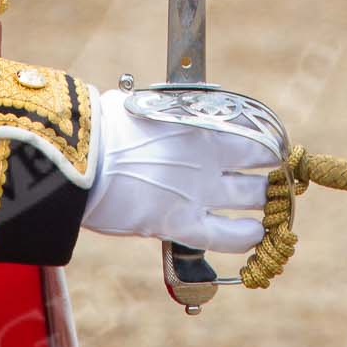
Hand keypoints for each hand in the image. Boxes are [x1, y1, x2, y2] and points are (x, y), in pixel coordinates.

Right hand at [81, 88, 280, 251]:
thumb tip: (169, 116)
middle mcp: (207, 157)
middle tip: (270, 184)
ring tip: (268, 212)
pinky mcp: (180, 223)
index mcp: (200, 125)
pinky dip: (246, 237)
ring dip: (266, 206)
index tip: (268, 153)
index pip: (256, 136)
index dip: (267, 147)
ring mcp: (197, 191)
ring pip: (253, 200)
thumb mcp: (143, 109)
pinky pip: (228, 236)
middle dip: (269, 178)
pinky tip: (254, 236)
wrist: (75, 156)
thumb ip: (168, 118)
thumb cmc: (101, 126)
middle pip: (260, 168)